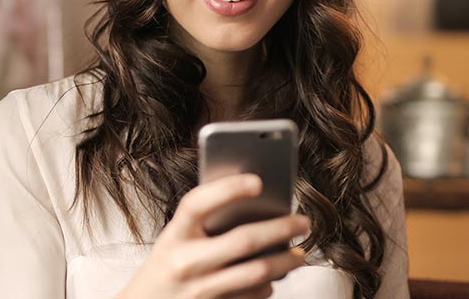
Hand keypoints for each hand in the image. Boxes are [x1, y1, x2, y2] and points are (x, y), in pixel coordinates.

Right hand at [116, 174, 309, 298]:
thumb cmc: (165, 267)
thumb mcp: (173, 240)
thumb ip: (203, 223)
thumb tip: (252, 205)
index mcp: (173, 236)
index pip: (198, 203)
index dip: (227, 188)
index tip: (257, 180)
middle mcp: (186, 262)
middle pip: (244, 240)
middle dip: (281, 228)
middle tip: (303, 221)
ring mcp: (202, 290)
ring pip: (258, 273)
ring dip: (286, 261)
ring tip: (299, 253)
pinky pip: (254, 296)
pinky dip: (268, 285)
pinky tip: (273, 278)